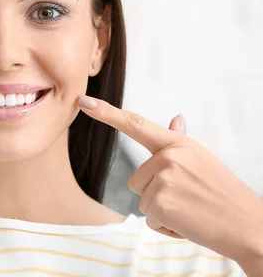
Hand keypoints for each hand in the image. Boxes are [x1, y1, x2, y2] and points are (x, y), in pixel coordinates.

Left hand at [78, 94, 262, 262]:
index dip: (107, 113)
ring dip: (161, 211)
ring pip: (141, 199)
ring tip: (190, 210)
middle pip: (135, 179)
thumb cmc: (224, 194)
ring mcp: (163, 178)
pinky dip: (165, 227)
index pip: (136, 124)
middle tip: (188, 199)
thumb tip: (175, 119)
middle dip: (155, 194)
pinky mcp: (160, 202)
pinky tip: (188, 224)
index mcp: (178, 144)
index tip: (84, 101)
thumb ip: (180, 142)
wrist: (250, 225)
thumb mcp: (203, 161)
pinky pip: (149, 220)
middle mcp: (168, 156)